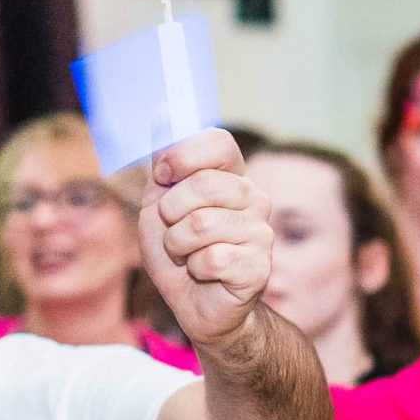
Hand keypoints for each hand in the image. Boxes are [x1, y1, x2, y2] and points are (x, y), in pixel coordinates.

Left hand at [139, 129, 273, 344]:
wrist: (196, 303)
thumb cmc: (179, 253)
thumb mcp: (159, 205)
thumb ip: (163, 167)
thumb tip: (160, 116)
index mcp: (230, 178)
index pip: (218, 142)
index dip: (184, 156)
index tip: (165, 176)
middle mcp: (253, 199)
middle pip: (204, 184)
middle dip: (171, 212)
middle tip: (174, 229)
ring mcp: (260, 233)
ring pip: (202, 224)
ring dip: (178, 245)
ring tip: (188, 255)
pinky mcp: (259, 267)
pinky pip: (212, 258)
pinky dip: (195, 269)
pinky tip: (206, 274)